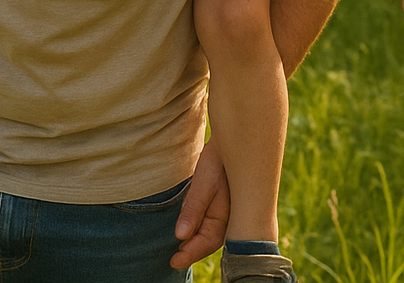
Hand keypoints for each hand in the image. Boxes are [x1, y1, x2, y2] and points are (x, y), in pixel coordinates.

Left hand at [172, 139, 228, 267]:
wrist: (230, 142)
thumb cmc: (218, 161)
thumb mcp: (204, 184)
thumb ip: (193, 210)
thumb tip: (181, 236)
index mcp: (228, 216)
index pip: (207, 243)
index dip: (190, 254)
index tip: (174, 262)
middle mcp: (229, 219)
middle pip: (208, 242)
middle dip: (192, 252)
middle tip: (173, 260)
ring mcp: (226, 213)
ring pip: (208, 234)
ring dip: (194, 243)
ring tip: (177, 252)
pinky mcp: (221, 206)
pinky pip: (209, 224)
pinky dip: (198, 231)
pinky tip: (188, 233)